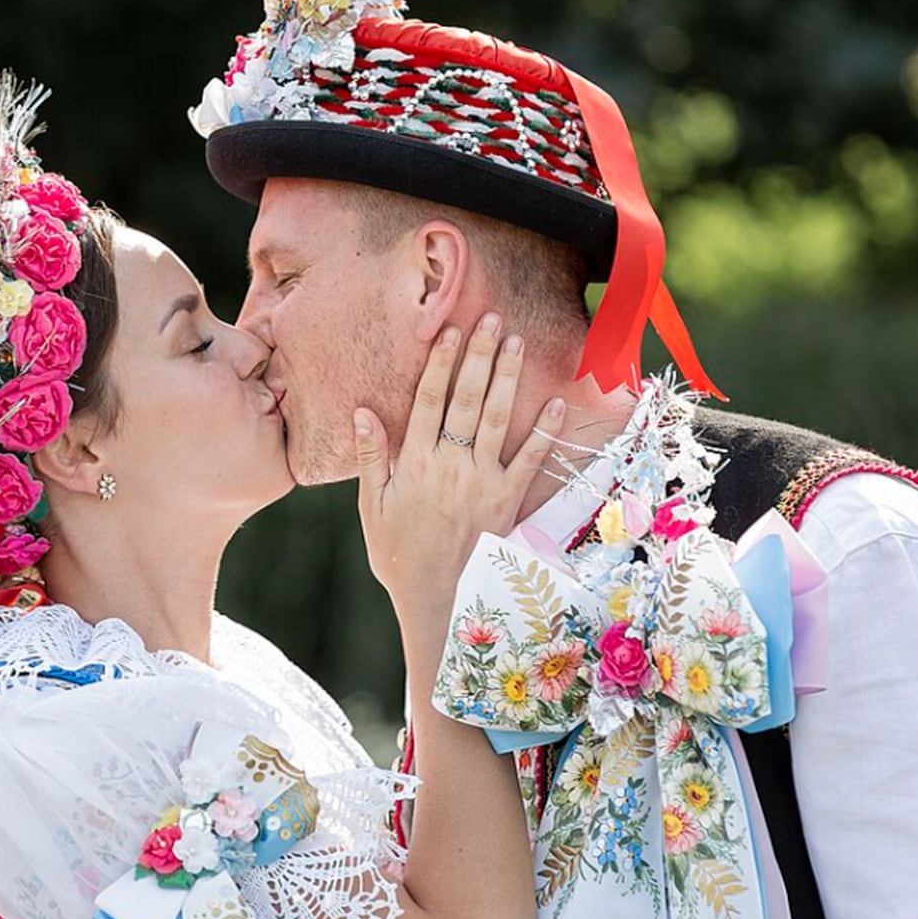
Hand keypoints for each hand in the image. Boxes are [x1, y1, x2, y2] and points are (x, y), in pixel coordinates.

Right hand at [354, 314, 566, 640]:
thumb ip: (371, 456)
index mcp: (416, 463)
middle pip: (467, 400)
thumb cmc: (397, 554)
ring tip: (517, 342)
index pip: (429, 401)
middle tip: (492, 319)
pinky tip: (556, 404)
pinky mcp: (507, 501)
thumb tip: (361, 411)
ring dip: (508, 378)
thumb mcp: (372, 505)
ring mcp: (482, 481)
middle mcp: (451, 465)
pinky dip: (544, 433)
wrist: (436, 600)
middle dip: (480, 356)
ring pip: (498, 420)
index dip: (441, 364)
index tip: (450, 331)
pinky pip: (529, 461)